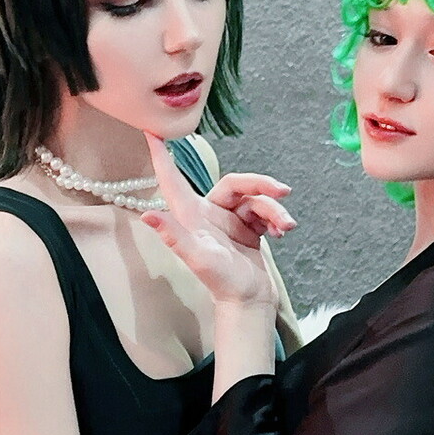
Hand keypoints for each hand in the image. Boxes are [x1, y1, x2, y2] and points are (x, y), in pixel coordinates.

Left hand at [140, 136, 294, 307]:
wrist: (251, 302)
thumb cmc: (222, 283)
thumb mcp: (198, 258)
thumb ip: (175, 236)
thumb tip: (146, 217)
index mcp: (192, 217)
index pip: (173, 180)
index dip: (162, 157)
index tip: (151, 132)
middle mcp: (209, 214)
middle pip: (235, 182)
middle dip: (261, 185)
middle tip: (282, 192)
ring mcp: (230, 220)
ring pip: (255, 199)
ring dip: (274, 210)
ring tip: (286, 227)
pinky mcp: (249, 228)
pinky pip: (265, 212)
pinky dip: (276, 219)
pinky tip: (282, 232)